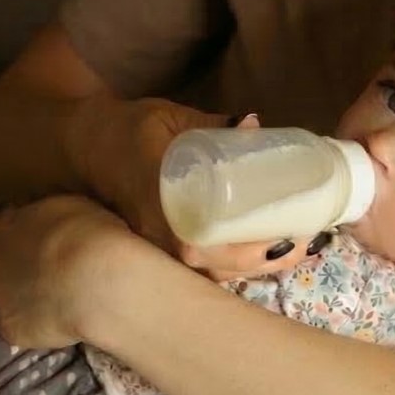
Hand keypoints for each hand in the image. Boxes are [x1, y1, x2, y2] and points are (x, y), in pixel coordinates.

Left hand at [0, 194, 140, 348]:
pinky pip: (16, 330)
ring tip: (58, 306)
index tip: (33, 245)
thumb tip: (50, 227)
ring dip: (25, 301)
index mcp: (7, 228)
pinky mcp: (11, 328)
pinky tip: (54, 328)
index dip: (15, 239)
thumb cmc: (90, 236)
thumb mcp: (71, 206)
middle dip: (17, 272)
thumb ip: (49, 219)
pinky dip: (31, 330)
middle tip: (49, 278)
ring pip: (6, 300)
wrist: (96, 280)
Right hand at [73, 102, 323, 279]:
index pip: (213, 243)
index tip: (294, 236)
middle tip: (309, 243)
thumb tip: (253, 123)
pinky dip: (242, 265)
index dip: (257, 247)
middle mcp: (165, 240)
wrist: (85, 152)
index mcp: (164, 207)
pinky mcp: (169, 254)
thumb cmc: (128, 133)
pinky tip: (271, 254)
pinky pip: (210, 271)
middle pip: (225, 266)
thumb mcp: (168, 120)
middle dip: (271, 259)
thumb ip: (211, 126)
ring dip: (261, 266)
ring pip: (220, 274)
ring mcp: (165, 252)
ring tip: (299, 248)